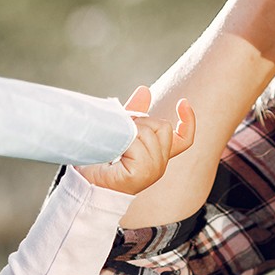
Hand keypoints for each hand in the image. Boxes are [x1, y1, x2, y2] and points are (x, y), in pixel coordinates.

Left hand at [75, 86, 196, 194]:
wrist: (85, 184)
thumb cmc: (101, 161)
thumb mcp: (122, 131)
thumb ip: (135, 113)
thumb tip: (145, 90)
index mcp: (158, 155)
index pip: (184, 139)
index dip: (188, 121)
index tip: (183, 102)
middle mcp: (159, 164)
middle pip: (163, 126)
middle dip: (141, 122)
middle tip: (121, 134)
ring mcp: (152, 170)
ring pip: (148, 132)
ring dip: (129, 132)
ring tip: (116, 146)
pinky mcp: (141, 173)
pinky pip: (136, 144)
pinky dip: (123, 142)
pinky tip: (115, 153)